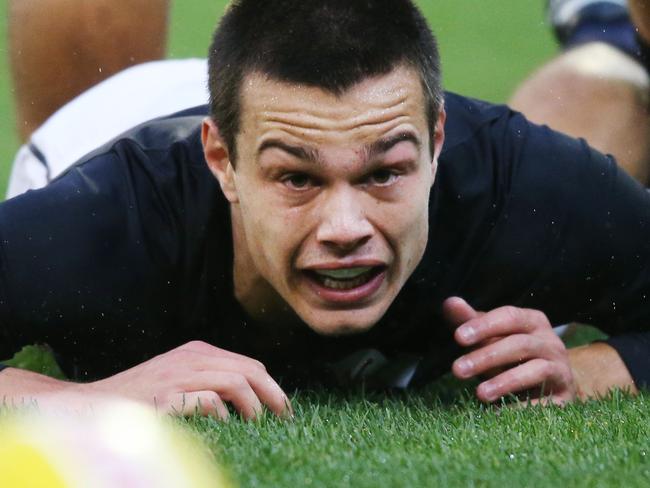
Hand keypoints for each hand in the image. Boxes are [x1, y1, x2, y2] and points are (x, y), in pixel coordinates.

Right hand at [77, 341, 291, 419]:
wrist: (92, 407)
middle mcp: (191, 358)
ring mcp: (179, 375)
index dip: (270, 386)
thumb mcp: (177, 378)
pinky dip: (223, 415)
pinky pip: (209, 400)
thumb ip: (207, 380)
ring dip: (254, 407)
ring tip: (259, 426)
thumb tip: (248, 398)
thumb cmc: (140, 398)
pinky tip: (226, 426)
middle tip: (285, 418)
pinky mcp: (167, 397)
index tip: (282, 408)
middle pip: (250, 370)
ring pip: (236, 382)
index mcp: (197, 351)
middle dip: (273, 395)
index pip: (249, 364)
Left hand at [443, 297, 574, 404]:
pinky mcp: (565, 396)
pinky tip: (499, 412)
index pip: (509, 316)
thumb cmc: (512, 356)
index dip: (484, 326)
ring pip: (535, 370)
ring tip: (479, 393)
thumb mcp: (490, 338)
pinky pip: (545, 401)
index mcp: (532, 320)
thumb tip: (450, 302)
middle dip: (486, 357)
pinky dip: (522, 407)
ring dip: (505, 381)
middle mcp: (550, 341)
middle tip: (457, 370)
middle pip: (519, 344)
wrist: (552, 386)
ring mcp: (560, 368)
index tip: (458, 338)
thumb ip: (469, 322)